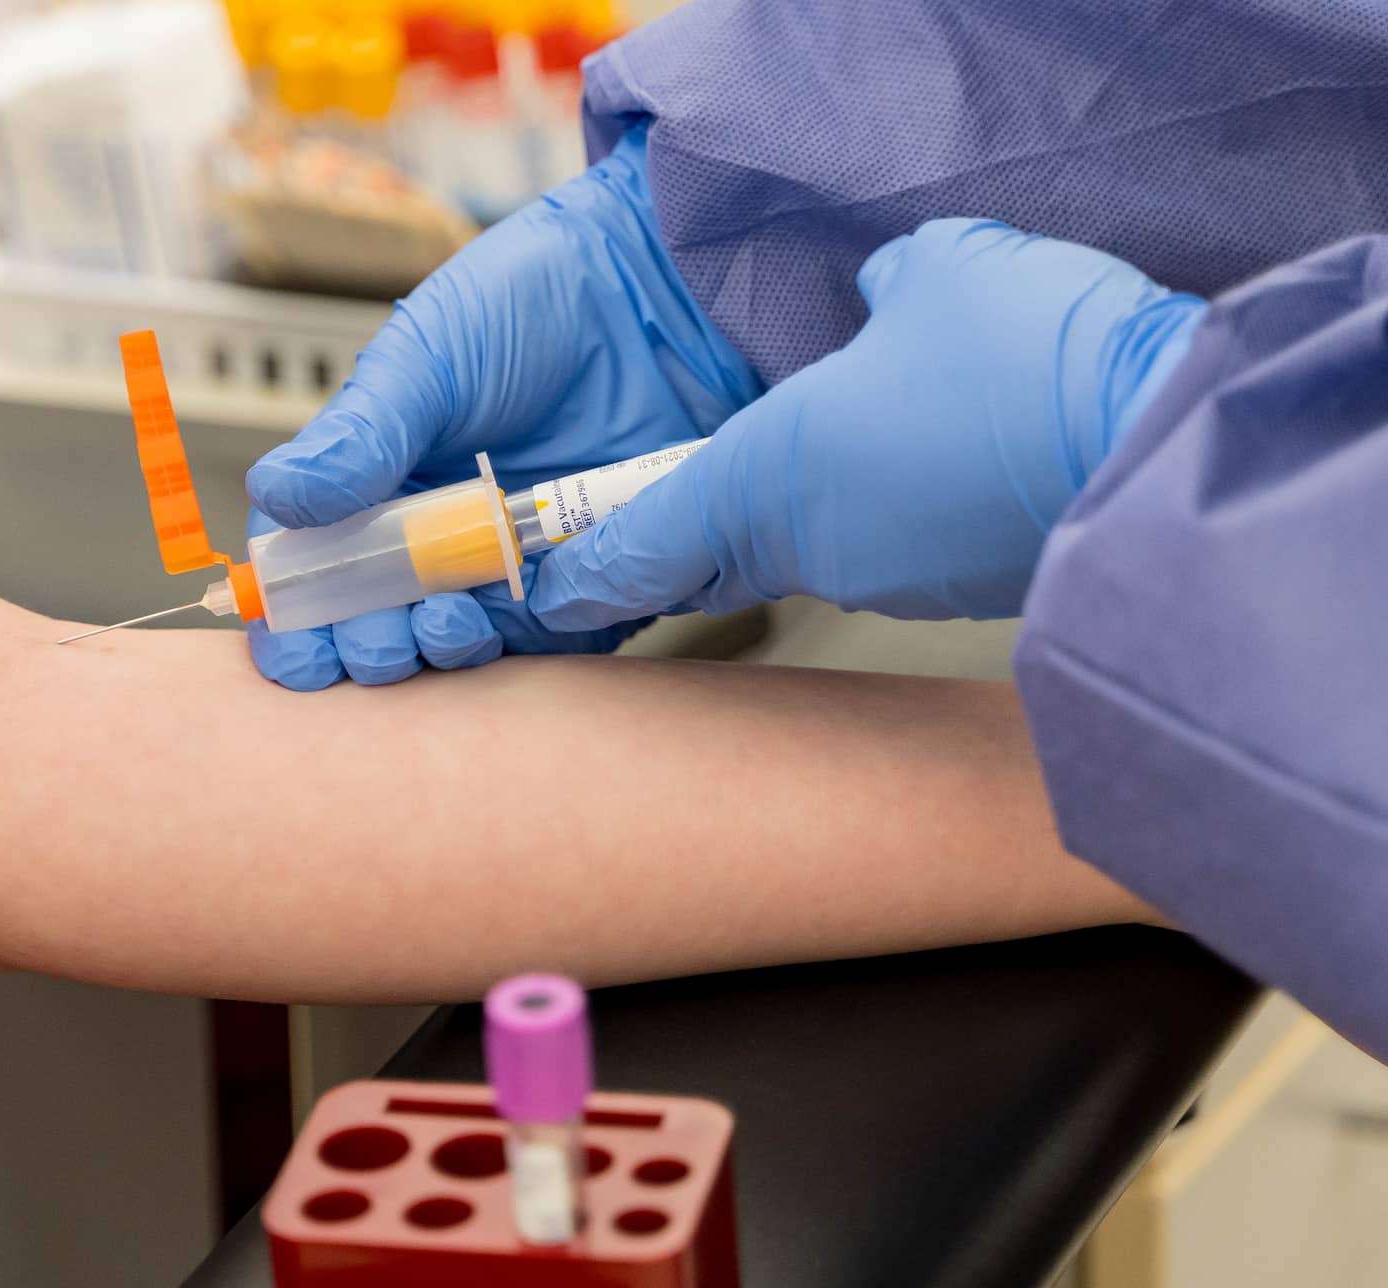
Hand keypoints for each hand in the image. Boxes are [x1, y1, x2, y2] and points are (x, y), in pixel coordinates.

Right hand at [244, 126, 759, 689]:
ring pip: (455, 639)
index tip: (292, 641)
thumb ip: (359, 436)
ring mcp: (512, 557)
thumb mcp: (429, 359)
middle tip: (372, 643)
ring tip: (438, 627)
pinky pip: (548, 638)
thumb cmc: (533, 300)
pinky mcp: (590, 575)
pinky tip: (499, 623)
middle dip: (363, 645)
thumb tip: (278, 498)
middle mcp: (441, 528)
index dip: (296, 611)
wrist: (659, 284)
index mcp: (382, 477)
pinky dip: (517, 647)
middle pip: (378, 617)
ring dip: (433, 652)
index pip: (319, 561)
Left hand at [530, 218, 1208, 627]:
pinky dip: (887, 512)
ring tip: (833, 452)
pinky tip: (929, 461)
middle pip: (720, 548)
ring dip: (807, 507)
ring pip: (813, 542)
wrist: (1158, 439)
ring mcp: (887, 577)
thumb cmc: (1021, 355)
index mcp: (767, 476)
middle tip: (646, 527)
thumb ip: (876, 298)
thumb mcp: (929, 276)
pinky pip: (892, 545)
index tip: (547, 591)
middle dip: (684, 537)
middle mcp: (813, 544)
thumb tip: (878, 313)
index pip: (643, 541)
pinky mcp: (956, 585)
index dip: (586, 567)